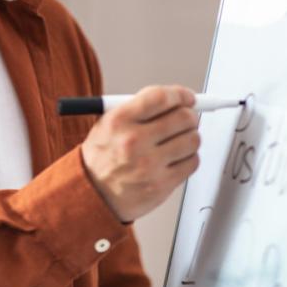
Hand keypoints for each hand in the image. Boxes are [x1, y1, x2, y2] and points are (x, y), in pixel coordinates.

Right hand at [80, 85, 199, 222]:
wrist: (93, 192)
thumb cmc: (103, 155)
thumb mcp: (108, 123)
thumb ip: (139, 108)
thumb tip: (176, 99)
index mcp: (119, 120)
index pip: (161, 97)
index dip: (180, 94)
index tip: (187, 97)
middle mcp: (133, 141)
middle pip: (183, 117)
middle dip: (189, 115)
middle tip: (187, 118)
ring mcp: (149, 164)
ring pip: (192, 140)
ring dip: (190, 136)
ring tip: (180, 139)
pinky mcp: (161, 184)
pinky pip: (192, 162)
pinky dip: (189, 157)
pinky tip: (177, 157)